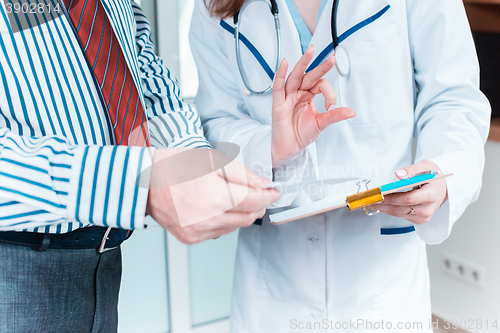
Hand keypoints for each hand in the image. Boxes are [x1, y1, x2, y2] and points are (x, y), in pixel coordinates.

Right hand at [146, 147, 280, 243]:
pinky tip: (216, 207)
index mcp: (216, 197)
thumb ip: (243, 174)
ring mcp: (199, 232)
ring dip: (242, 214)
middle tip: (257, 193)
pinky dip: (224, 221)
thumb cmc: (174, 166)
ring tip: (232, 196)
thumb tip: (264, 185)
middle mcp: (208, 219)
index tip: (275, 192)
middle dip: (258, 205)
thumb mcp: (212, 160)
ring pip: (235, 227)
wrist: (142, 182)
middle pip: (249, 217)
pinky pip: (218, 232)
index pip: (256, 201)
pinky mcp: (191, 238)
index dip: (269, 196)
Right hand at [271, 46, 355, 166]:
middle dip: (320, 66)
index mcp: (308, 95)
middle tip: (332, 57)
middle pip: (309, 75)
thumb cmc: (302, 134)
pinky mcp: (278, 104)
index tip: (331, 106)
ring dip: (302, 63)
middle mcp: (297, 93)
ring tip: (310, 51)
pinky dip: (280, 75)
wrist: (290, 148)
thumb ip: (335, 115)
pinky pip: (278, 87)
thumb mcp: (322, 123)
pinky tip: (284, 63)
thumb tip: (352, 112)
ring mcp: (287, 97)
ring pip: (294, 76)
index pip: (320, 85)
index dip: (329, 93)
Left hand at [373, 160, 447, 224]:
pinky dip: (392, 211)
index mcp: (431, 195)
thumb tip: (398, 174)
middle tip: (370, 200)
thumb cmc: (434, 176)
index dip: (390, 198)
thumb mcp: (426, 166)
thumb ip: (411, 170)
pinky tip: (384, 206)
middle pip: (401, 208)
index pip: (407, 199)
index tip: (378, 195)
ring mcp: (425, 216)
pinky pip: (403, 216)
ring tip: (373, 203)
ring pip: (400, 214)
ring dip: (385, 209)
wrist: (444, 187)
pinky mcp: (421, 220)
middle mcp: (428, 208)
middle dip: (383, 204)